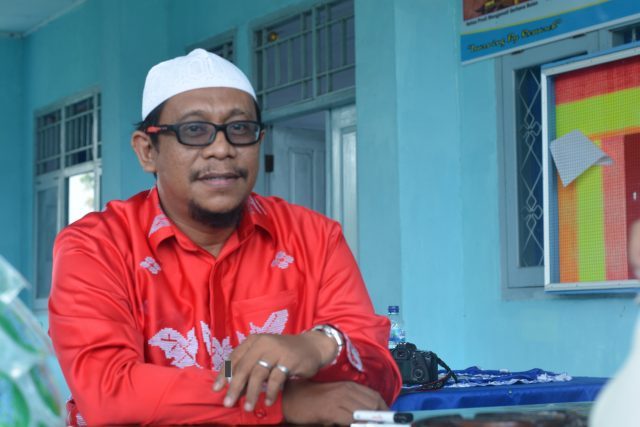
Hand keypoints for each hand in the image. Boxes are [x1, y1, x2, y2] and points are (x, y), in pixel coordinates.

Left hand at [213, 331, 336, 411]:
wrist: (311, 347)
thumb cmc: (283, 354)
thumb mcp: (264, 356)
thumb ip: (250, 369)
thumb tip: (233, 389)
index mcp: (254, 340)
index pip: (234, 357)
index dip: (224, 374)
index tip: (216, 389)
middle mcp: (263, 343)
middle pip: (244, 367)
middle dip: (234, 387)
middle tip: (228, 403)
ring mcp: (277, 350)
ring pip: (258, 374)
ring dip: (251, 393)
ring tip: (248, 407)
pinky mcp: (289, 359)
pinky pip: (276, 378)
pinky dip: (270, 392)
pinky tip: (267, 402)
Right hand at [282, 380, 387, 424]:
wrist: (292, 397)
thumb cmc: (313, 398)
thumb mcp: (335, 396)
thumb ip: (351, 402)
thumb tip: (367, 415)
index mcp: (349, 385)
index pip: (375, 396)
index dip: (384, 409)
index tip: (388, 419)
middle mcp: (347, 390)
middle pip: (373, 404)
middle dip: (381, 417)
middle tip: (382, 425)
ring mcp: (339, 400)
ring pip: (364, 412)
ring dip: (370, 422)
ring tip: (371, 426)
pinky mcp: (331, 410)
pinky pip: (350, 420)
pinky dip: (357, 425)